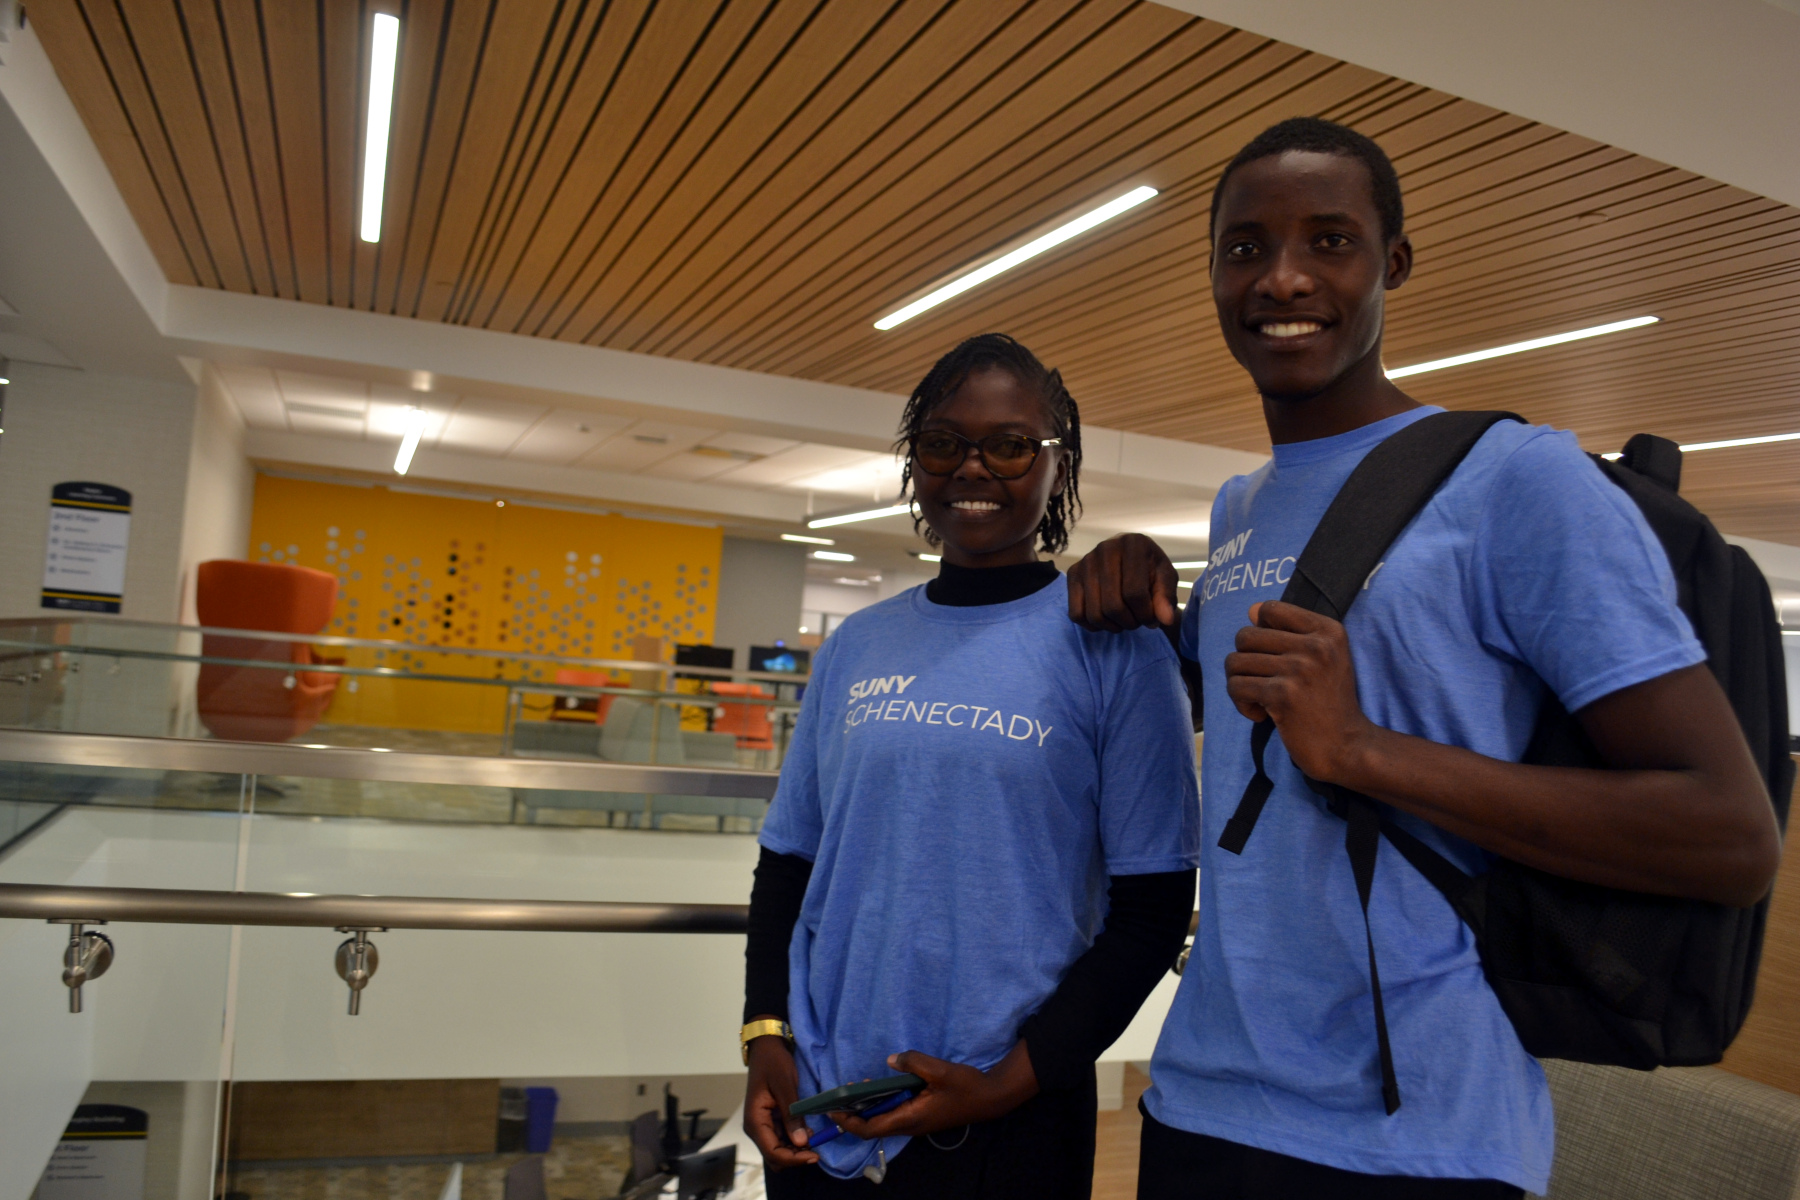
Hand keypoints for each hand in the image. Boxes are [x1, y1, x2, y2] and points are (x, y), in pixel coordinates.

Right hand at [743, 1033, 818, 1170]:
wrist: (767, 1048)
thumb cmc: (774, 1063)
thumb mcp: (785, 1085)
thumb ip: (792, 1114)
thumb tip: (802, 1142)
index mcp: (755, 1120)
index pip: (772, 1152)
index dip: (793, 1159)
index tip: (814, 1155)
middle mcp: (756, 1127)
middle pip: (774, 1156)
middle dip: (795, 1157)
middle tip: (817, 1149)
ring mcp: (763, 1125)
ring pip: (778, 1150)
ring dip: (796, 1151)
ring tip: (815, 1139)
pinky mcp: (771, 1121)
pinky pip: (782, 1139)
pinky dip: (795, 1141)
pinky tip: (808, 1131)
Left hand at [831, 1043, 1038, 1140]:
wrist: (990, 1098)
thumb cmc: (965, 1086)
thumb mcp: (940, 1070)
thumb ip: (913, 1063)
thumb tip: (890, 1061)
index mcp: (911, 1118)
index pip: (871, 1128)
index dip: (849, 1121)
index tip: (833, 1109)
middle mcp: (910, 1125)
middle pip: (873, 1127)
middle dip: (853, 1115)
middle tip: (839, 1096)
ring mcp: (917, 1122)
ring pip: (884, 1121)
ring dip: (867, 1109)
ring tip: (856, 1089)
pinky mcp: (922, 1116)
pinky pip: (895, 1114)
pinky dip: (882, 1104)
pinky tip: (881, 1087)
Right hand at [1067, 534, 1179, 631]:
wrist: (1128, 558)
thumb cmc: (1149, 570)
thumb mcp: (1165, 579)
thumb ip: (1166, 598)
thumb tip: (1165, 620)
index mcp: (1134, 544)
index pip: (1135, 593)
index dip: (1145, 614)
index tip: (1153, 620)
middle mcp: (1105, 548)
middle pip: (1113, 606)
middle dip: (1130, 622)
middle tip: (1137, 621)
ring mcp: (1085, 561)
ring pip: (1095, 613)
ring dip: (1113, 626)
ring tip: (1124, 620)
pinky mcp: (1073, 574)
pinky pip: (1076, 614)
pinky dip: (1092, 625)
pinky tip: (1106, 619)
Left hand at [1224, 601, 1379, 785]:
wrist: (1348, 746)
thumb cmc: (1329, 703)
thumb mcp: (1324, 659)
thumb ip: (1289, 631)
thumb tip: (1250, 610)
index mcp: (1328, 630)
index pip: (1269, 609)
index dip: (1260, 631)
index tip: (1272, 656)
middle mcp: (1316, 645)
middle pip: (1245, 636)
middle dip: (1244, 661)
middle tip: (1261, 682)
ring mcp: (1299, 669)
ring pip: (1234, 662)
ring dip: (1241, 684)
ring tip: (1260, 698)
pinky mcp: (1282, 694)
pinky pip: (1236, 687)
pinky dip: (1242, 703)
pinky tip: (1261, 714)